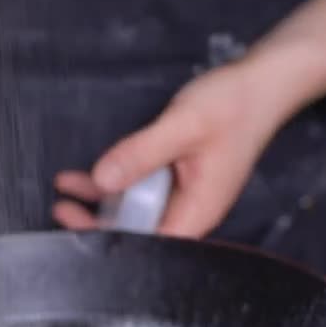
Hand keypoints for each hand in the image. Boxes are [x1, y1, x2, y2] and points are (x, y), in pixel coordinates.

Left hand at [52, 59, 287, 237]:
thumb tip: (103, 179)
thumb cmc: (236, 105)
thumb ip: (141, 153)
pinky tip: (91, 173)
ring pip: (138, 209)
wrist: (264, 83)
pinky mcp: (180, 178)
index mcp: (198, 211)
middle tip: (62, 209)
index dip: (111, 240)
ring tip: (66, 189)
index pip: (149, 243)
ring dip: (103, 201)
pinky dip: (118, 181)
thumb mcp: (183, 126)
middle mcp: (192, 209)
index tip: (78, 225)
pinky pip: (144, 187)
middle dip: (99, 223)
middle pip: (140, 231)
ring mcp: (186, 194)